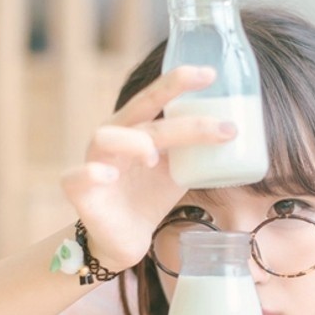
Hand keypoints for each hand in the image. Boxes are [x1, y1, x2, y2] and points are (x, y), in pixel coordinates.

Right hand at [59, 66, 234, 271]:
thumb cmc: (148, 197)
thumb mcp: (177, 170)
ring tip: (153, 155)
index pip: (157, 99)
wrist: (123, 240)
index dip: (179, 82)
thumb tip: (236, 131)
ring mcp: (94, 162)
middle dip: (168, 92)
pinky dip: (92, 173)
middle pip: (138, 107)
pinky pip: (77, 177)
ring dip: (132, 140)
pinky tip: (107, 175)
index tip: (210, 73)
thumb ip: (195, 150)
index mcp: (136, 129)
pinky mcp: (80, 191)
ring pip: (107, 137)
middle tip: (205, 87)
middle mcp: (114, 138)